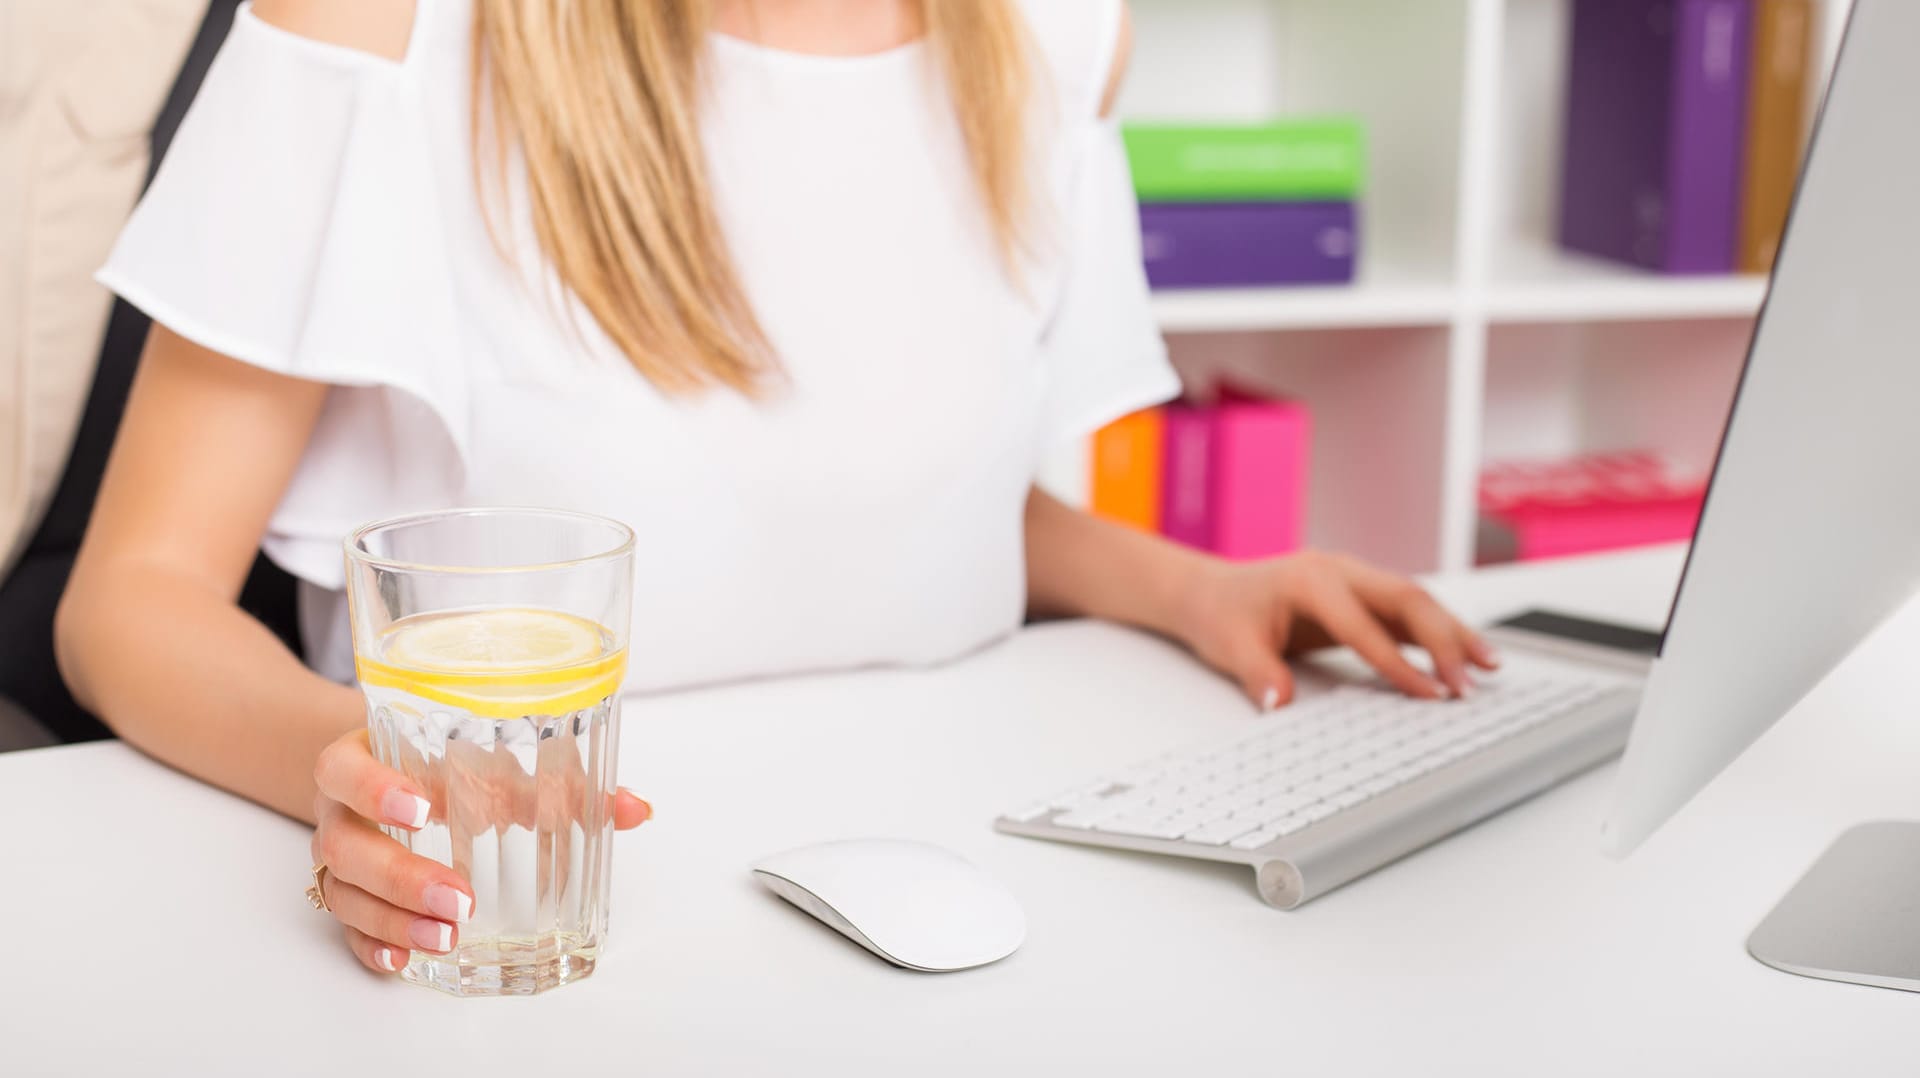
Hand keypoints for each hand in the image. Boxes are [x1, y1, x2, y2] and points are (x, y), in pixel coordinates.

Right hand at [309, 728, 651, 974]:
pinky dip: (372, 944)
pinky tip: (404, 960)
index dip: (374, 789)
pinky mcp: (349, 893)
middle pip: (343, 845)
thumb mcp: (495, 758)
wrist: (388, 768)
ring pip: (343, 891)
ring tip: (445, 936)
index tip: (424, 808)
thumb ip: (563, 781)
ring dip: (391, 918)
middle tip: (461, 898)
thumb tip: (636, 809)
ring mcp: (341, 855)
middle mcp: (342, 808)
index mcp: (368, 757)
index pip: (344, 769)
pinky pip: (344, 926)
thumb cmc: (448, 760)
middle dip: (400, 876)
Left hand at [1172, 550, 1499, 708]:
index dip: (1397, 662)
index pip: (1364, 624)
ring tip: (1490, 667)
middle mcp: (1340, 571)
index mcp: (1311, 579)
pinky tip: (1466, 657)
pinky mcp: (1362, 596)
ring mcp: (1355, 580)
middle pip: (1406, 599)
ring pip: (1416, 602)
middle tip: (1471, 683)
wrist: (1211, 592)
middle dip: (1444, 640)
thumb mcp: (1229, 646)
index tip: (1428, 695)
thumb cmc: (1221, 614)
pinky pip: (1407, 613)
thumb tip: (1277, 703)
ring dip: (1453, 633)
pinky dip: (1438, 634)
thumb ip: (1256, 673)